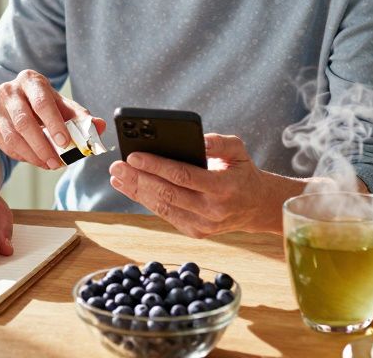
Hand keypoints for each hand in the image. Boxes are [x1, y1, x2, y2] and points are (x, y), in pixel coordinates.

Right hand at [0, 69, 106, 170]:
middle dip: (43, 146)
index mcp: (30, 80)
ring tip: (50, 164)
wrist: (20, 103)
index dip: (54, 124)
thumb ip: (82, 117)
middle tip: (58, 162)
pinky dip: (23, 156)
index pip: (42, 103)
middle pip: (24, 122)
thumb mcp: (64, 107)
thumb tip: (99, 126)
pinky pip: (6, 145)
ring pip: (13, 137)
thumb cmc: (46, 105)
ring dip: (33, 155)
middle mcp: (9, 91)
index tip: (65, 142)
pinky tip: (36, 159)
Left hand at [109, 133, 295, 237]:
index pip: (183, 176)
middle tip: (117, 166)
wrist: (256, 206)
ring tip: (117, 177)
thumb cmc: (241, 171)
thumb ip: (219, 142)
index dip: (156, 166)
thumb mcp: (238, 150)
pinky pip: (166, 215)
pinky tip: (131, 188)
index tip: (133, 155)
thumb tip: (197, 140)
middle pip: (167, 193)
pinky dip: (146, 201)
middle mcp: (212, 210)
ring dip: (137, 192)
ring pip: (163, 207)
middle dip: (138, 179)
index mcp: (223, 188)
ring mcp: (203, 225)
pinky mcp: (195, 232)